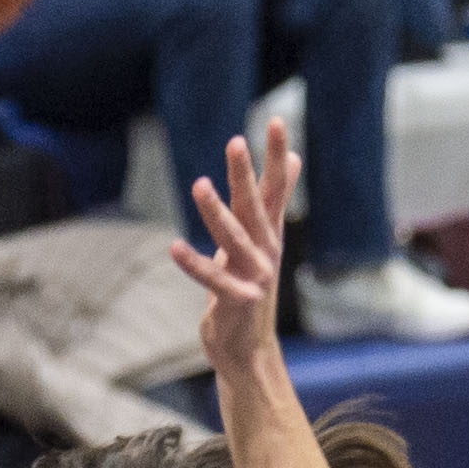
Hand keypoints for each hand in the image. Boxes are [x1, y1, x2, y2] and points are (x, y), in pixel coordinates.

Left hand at [172, 119, 297, 374]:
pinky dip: (194, 264)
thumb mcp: (261, 239)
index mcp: (269, 233)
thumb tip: (294, 161)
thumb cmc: (249, 286)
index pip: (276, 186)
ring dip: (216, 212)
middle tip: (235, 142)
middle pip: (256, 206)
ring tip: (198, 185)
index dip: (277, 155)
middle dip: (246, 174)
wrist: (249, 347)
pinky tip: (174, 247)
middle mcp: (267, 250)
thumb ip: (275, 200)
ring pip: (234, 238)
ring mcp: (256, 276)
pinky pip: (213, 279)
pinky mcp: (238, 300)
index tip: (277, 120)